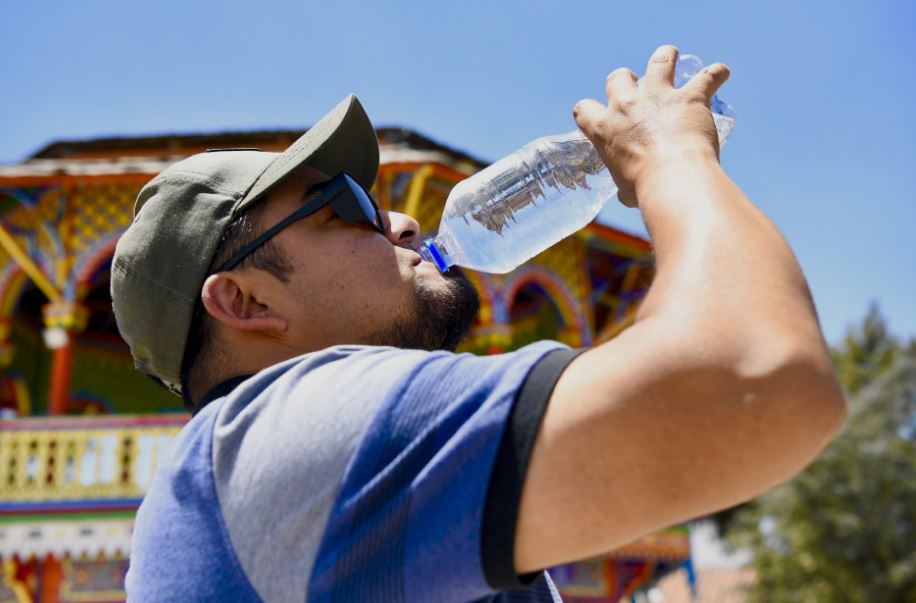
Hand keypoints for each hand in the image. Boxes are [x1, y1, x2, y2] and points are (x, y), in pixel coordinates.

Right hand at [574, 45, 729, 206]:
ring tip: (670, 58)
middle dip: (625, 79)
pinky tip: (721, 74)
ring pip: (660, 61)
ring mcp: (659, 97)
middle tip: (636, 90)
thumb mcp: (625, 190)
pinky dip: (716, 74)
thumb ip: (626, 184)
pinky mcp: (691, 98)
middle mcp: (628, 105)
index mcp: (604, 129)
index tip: (598, 116)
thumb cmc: (646, 190)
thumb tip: (630, 194)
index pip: (583, 109)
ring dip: (665, 57)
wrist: (674, 179)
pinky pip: (708, 76)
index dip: (589, 111)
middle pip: (618, 77)